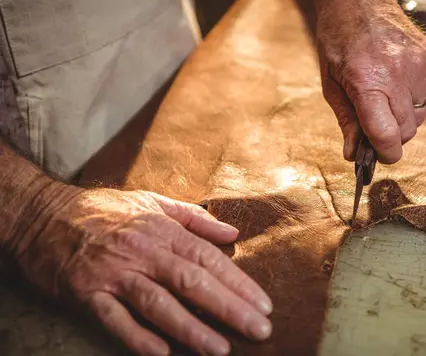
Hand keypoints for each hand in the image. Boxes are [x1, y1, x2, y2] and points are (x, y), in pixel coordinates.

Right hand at [13, 186, 272, 355]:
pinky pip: (115, 319)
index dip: (239, 282)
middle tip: (259, 329)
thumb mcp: (154, 201)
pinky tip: (162, 354)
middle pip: (192, 281)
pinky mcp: (88, 293)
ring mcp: (115, 274)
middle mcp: (144, 252)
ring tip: (221, 349)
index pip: (209, 258)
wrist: (45, 213)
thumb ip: (195, 218)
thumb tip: (233, 231)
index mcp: (163, 230)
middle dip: (229, 307)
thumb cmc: (106, 210)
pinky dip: (137, 337)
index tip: (263, 304)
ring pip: (159, 303)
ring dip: (191, 327)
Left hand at [317, 7, 425, 163]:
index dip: (386, 153)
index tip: (381, 156)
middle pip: (407, 131)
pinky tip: (398, 82)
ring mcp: (417, 65)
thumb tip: (353, 155)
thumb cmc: (339, 41)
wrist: (360, 1)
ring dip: (403, 116)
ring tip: (385, 94)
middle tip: (376, 122)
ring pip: (419, 116)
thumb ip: (346, 121)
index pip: (387, 135)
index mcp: (367, 83)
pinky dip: (415, 98)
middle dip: (392, 135)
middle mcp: (396, 74)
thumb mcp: (331, 83)